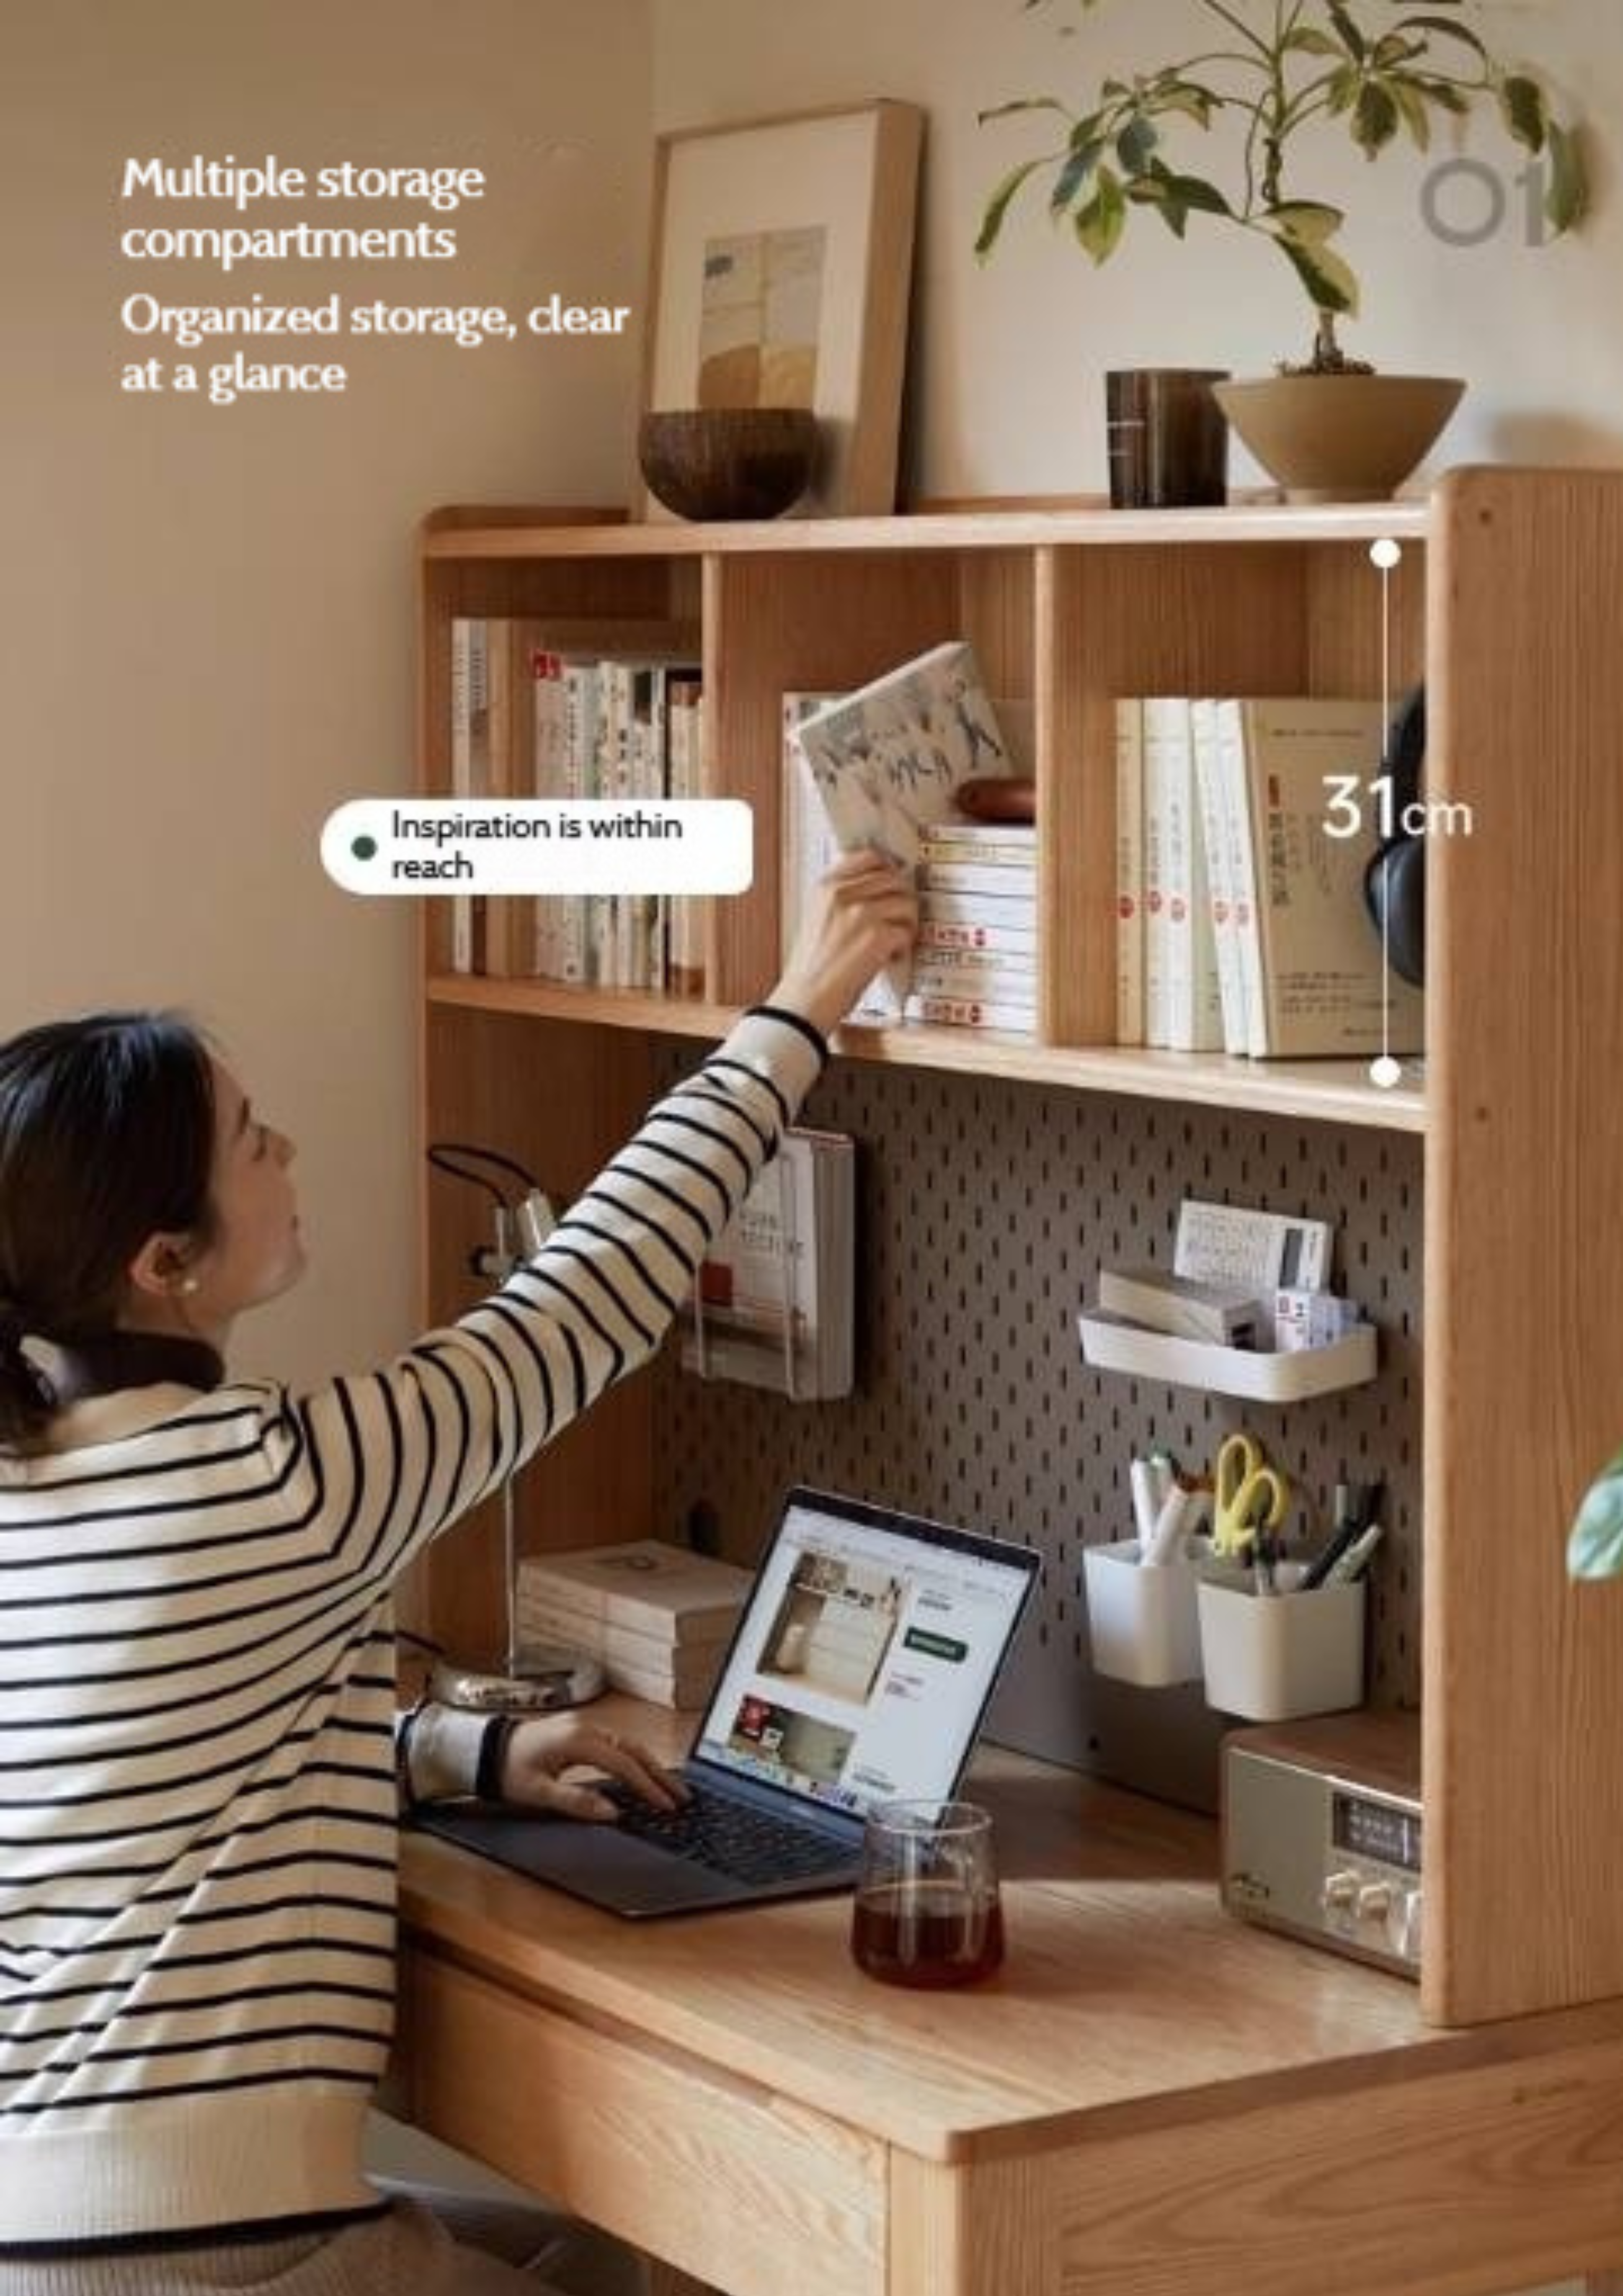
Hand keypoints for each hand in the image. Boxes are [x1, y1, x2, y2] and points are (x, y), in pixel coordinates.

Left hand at [497, 1712, 685, 1821]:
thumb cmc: (508, 1770)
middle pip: (634, 1750)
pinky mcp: (582, 1731)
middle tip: (682, 1798)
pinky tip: (644, 1772)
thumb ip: (576, 1801)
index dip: (647, 1786)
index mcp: (578, 1740)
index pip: (623, 1764)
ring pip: (629, 1745)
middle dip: (659, 1775)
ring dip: (650, 1766)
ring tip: (670, 1788)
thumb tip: (611, 1813)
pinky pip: (618, 1743)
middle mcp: (587, 1728)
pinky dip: (636, 1758)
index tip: (666, 1805)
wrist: (485, 1748)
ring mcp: (585, 1726)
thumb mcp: (538, 1792)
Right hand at [770, 850, 917, 1038]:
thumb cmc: (809, 969)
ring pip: (907, 903)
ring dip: (907, 924)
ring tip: (894, 942)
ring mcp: (862, 914)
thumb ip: (841, 901)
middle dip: (901, 901)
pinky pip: (907, 932)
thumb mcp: (817, 920)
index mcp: (825, 887)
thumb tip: (876, 893)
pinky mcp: (878, 937)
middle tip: (898, 920)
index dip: (889, 869)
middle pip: (894, 880)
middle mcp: (843, 894)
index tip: (894, 883)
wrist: (804, 1001)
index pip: (869, 858)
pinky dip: (903, 948)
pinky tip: (889, 959)